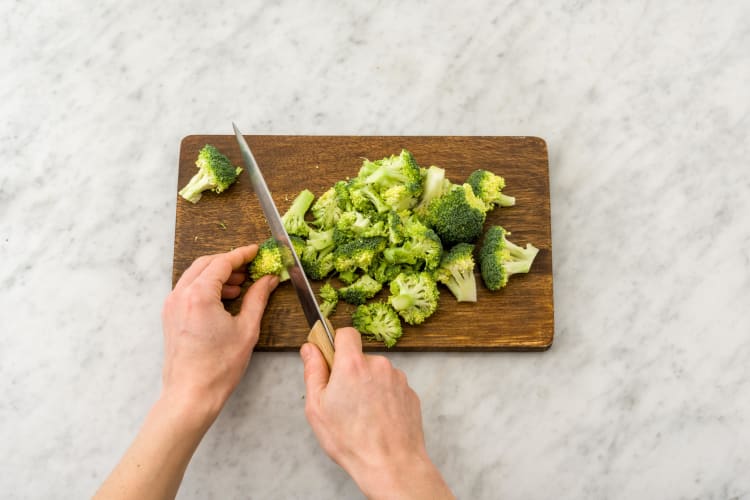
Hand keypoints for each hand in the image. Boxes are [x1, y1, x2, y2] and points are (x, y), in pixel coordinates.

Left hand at [96, 245, 278, 499]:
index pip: (222, 262)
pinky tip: (224, 299)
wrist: (191, 394)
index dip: (242, 255)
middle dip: (229, 262)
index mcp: (199, 295)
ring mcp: (172, 305)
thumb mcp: (247, 329)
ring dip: (217, 274)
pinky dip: (206, 287)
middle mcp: (181, 295)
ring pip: (195, 275)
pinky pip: (188, 289)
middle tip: (251, 268)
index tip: (256, 251)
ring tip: (240, 286)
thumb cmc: (219, 367)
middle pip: (206, 264)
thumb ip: (258, 298)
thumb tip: (268, 280)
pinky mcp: (170, 316)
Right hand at [300, 328, 453, 498]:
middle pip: (360, 357)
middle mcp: (379, 365)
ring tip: (362, 416)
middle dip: (351, 372)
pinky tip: (377, 420)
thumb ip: (313, 371)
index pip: (346, 333)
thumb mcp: (317, 407)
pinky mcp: (410, 393)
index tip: (331, 358)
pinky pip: (391, 388)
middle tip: (343, 401)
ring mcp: (398, 378)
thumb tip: (310, 348)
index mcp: (352, 364)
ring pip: (377, 374)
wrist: (391, 464)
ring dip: (369, 386)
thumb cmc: (351, 440)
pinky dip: (383, 398)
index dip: (336, 343)